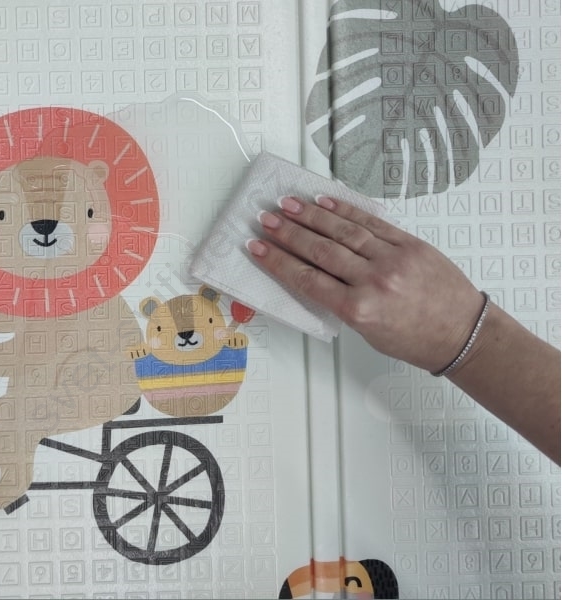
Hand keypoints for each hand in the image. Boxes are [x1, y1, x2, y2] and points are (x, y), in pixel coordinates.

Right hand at [246, 196, 483, 372]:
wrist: (463, 333)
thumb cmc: (416, 339)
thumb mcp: (367, 332)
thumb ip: (341, 302)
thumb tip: (315, 273)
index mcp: (359, 309)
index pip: (307, 278)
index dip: (278, 261)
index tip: (258, 248)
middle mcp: (374, 280)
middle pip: (320, 250)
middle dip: (288, 233)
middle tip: (266, 219)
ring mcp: (393, 258)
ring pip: (342, 231)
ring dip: (310, 215)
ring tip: (287, 204)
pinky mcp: (409, 243)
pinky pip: (371, 222)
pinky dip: (346, 210)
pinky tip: (324, 202)